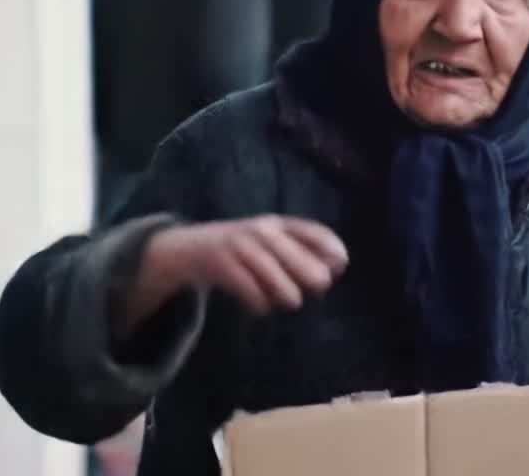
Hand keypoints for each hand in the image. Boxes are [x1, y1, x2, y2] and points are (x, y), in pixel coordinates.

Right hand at [130, 216, 347, 327]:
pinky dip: (260, 304)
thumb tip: (335, 270)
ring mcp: (242, 247)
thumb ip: (301, 251)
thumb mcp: (270, 241)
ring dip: (288, 296)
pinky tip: (259, 303)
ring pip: (282, 285)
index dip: (333, 251)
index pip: (316, 233)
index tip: (340, 267)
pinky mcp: (223, 266)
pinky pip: (255, 296)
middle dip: (314, 279)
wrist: (188, 247)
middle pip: (303, 262)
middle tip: (317, 288)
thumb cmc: (241, 248)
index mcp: (278, 223)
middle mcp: (262, 231)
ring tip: (287, 298)